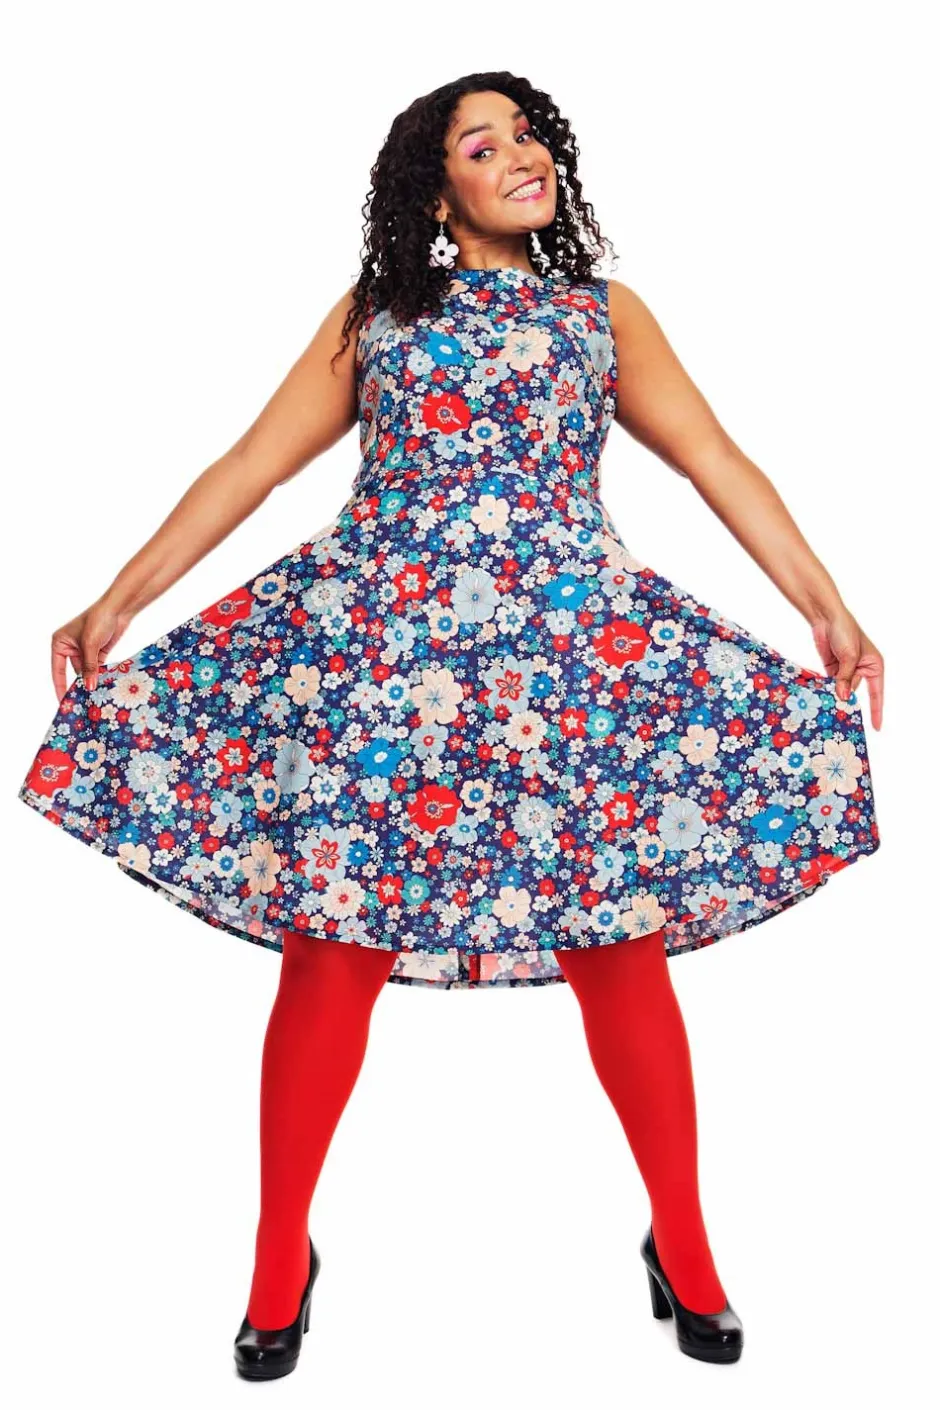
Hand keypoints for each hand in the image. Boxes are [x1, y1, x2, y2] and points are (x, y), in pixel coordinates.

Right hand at [51, 599, 135, 701]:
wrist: (118, 609)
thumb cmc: (98, 620)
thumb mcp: (90, 646)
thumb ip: (89, 668)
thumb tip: (89, 688)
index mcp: (60, 643)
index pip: (58, 669)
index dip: (60, 686)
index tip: (62, 701)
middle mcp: (70, 647)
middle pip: (73, 672)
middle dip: (79, 685)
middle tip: (81, 704)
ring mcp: (84, 650)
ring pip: (86, 671)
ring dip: (91, 681)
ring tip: (94, 698)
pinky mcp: (98, 652)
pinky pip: (96, 668)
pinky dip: (100, 676)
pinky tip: (102, 687)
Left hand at [809, 608, 883, 729]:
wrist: (825, 617)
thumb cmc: (844, 631)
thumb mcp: (848, 656)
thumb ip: (846, 678)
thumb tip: (844, 698)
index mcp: (874, 666)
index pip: (877, 693)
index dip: (876, 710)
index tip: (876, 727)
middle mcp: (862, 669)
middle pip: (854, 692)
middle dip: (846, 701)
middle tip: (840, 717)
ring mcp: (846, 670)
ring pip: (840, 689)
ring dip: (833, 696)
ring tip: (827, 708)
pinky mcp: (832, 669)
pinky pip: (830, 684)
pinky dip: (825, 690)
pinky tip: (819, 699)